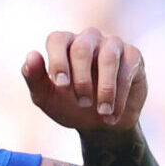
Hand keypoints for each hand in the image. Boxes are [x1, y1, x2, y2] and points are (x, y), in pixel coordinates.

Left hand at [23, 28, 146, 131]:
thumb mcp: (47, 98)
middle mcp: (88, 39)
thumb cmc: (70, 106)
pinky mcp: (133, 56)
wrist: (101, 126)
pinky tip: (112, 115)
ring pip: (108, 56)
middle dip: (81, 78)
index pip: (57, 40)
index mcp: (64, 45)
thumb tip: (31, 55)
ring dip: (105, 88)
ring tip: (102, 112)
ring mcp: (112, 45)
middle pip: (82, 48)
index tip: (60, 84)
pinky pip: (127, 69)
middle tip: (82, 103)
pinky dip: (120, 95)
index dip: (57, 60)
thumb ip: (35, 78)